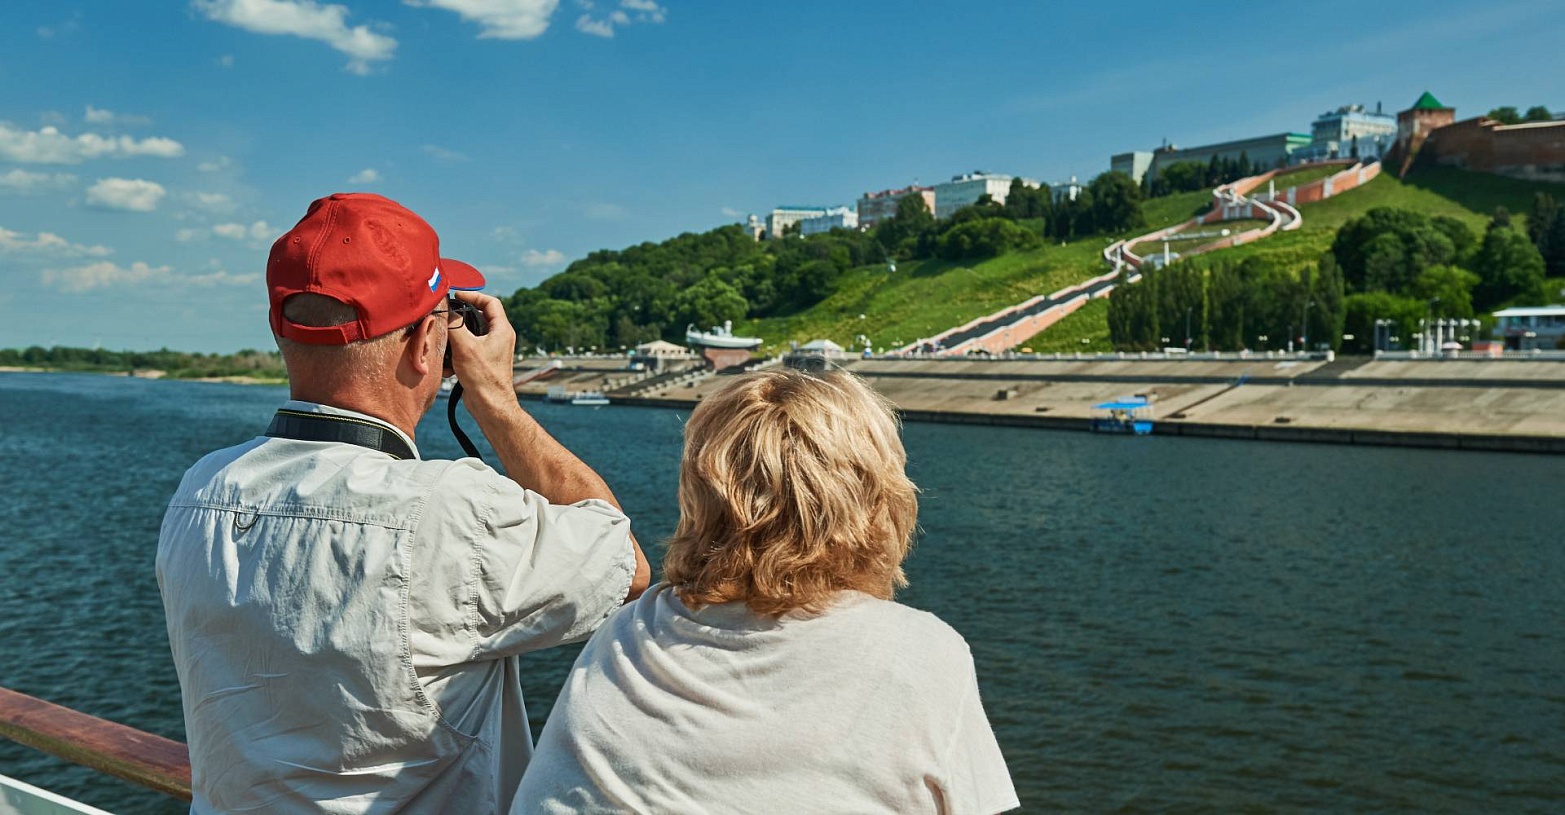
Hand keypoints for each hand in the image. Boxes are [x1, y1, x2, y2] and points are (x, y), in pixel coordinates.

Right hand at [446, 290, 516, 407]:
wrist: (490, 406)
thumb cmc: (483, 377)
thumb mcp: (465, 346)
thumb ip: (454, 324)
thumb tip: (445, 310)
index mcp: (502, 330)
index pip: (490, 302)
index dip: (473, 296)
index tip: (456, 295)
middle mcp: (499, 338)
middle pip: (478, 318)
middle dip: (459, 319)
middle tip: (444, 317)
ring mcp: (491, 351)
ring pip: (469, 336)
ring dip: (454, 340)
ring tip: (442, 344)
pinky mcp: (482, 363)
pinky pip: (466, 352)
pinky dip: (455, 356)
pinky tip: (446, 367)